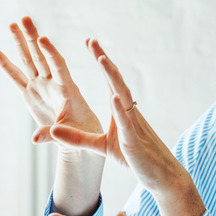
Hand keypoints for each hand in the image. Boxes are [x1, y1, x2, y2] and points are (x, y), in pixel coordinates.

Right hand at [0, 17, 104, 215]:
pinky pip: (16, 77)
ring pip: (29, 61)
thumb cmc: (83, 135)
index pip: (59, 67)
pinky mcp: (31, 94)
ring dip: (20, 43)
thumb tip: (35, 139)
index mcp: (68, 90)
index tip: (43, 39)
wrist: (79, 139)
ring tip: (12, 24)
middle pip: (41, 57)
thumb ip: (53, 134)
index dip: (51, 53)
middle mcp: (53, 84)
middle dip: (32, 38)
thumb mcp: (73, 135)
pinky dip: (5, 64)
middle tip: (25, 19)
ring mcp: (41, 87)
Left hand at [49, 40, 204, 215]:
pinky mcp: (134, 141)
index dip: (101, 61)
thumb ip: (78, 138)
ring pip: (123, 96)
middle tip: (91, 40)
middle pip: (116, 81)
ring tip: (102, 59)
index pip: (110, 81)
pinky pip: (127, 123)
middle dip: (104, 60)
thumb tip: (53, 130)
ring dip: (113, 77)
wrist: (162, 175)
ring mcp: (133, 125)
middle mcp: (129, 112)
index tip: (90, 43)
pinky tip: (114, 97)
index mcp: (121, 111)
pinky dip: (120, 109)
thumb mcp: (101, 147)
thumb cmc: (134, 158)